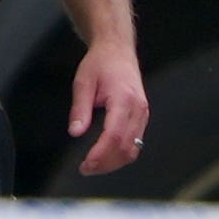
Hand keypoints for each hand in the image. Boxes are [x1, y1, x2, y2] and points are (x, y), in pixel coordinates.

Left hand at [66, 40, 150, 177]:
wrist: (117, 50)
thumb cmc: (100, 63)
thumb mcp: (83, 82)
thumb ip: (80, 109)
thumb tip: (75, 132)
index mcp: (123, 99)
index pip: (114, 135)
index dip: (100, 154)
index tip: (86, 164)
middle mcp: (138, 108)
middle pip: (126, 147)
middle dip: (106, 163)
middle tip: (85, 169)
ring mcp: (143, 113)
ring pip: (134, 148)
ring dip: (114, 162)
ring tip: (94, 165)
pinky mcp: (142, 116)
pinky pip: (136, 142)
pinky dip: (122, 154)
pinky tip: (106, 156)